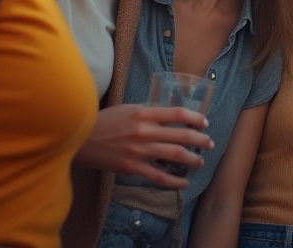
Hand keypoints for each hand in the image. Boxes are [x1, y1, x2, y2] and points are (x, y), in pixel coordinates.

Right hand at [74, 103, 214, 187]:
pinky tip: (183, 182)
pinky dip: (175, 181)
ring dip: (193, 160)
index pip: (178, 114)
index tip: (204, 123)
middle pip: (182, 136)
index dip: (196, 118)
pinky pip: (159, 177)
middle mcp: (145, 131)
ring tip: (200, 162)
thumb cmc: (106, 121)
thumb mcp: (129, 109)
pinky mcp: (133, 168)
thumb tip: (170, 117)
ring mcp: (140, 151)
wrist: (82, 139)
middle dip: (201, 141)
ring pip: (175, 156)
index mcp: (145, 114)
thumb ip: (149, 112)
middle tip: (210, 144)